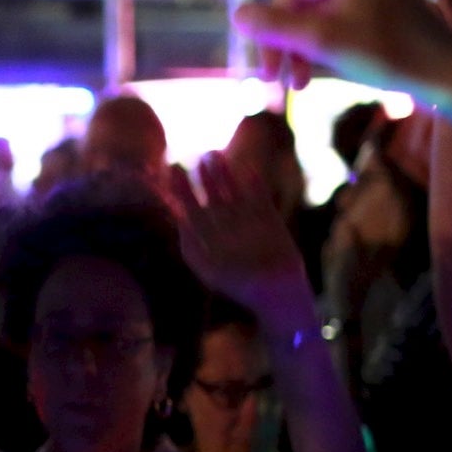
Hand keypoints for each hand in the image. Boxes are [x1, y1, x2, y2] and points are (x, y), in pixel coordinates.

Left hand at [167, 151, 307, 309]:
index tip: (174, 171)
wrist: (277, 295)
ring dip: (224, 176)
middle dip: (203, 179)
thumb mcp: (209, 267)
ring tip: (215, 155)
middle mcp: (226, 231)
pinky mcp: (270, 221)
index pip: (190, 211)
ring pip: (233, 194)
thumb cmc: (240, 286)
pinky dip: (254, 184)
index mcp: (209, 242)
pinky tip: (248, 169)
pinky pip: (259, 198)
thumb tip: (179, 220)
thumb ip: (192, 244)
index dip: (182, 191)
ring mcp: (248, 224)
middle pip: (212, 198)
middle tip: (196, 157)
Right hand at [233, 0, 451, 107]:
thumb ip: (275, 26)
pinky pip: (323, 16)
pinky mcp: (366, 3)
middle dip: (277, 32)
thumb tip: (239, 15)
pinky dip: (311, 45)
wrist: (446, 76)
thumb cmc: (393, 53)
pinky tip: (306, 76)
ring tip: (289, 85)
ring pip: (305, 8)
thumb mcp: (323, 41)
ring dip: (293, 45)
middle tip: (270, 78)